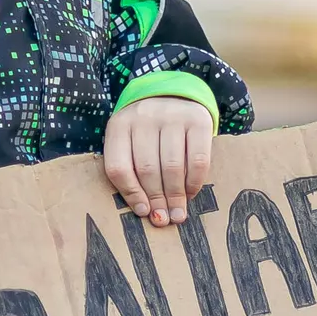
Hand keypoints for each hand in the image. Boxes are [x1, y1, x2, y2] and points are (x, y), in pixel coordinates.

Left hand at [102, 95, 212, 227]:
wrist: (174, 95)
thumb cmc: (148, 130)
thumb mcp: (131, 141)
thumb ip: (132, 170)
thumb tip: (147, 212)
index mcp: (119, 126)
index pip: (119, 167)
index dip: (131, 194)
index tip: (143, 213)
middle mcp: (143, 117)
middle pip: (147, 169)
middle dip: (157, 200)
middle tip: (165, 220)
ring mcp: (171, 116)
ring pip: (172, 167)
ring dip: (176, 196)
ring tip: (178, 213)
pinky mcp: (198, 120)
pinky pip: (197, 160)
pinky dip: (194, 182)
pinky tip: (191, 193)